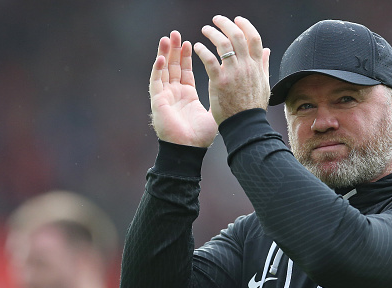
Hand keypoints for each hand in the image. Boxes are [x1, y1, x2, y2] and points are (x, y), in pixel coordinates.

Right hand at [149, 31, 217, 146]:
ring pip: (163, 70)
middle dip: (175, 50)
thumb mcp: (215, 112)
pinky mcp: (158, 101)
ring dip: (165, 54)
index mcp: (188, 96)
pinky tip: (161, 58)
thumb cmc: (201, 137)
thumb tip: (235, 87)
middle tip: (177, 34)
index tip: (190, 42)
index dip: (187, 57)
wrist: (189, 150)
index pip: (186, 71)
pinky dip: (158, 69)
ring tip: (167, 39)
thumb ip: (221, 97)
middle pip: (174, 67)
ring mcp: (166, 96)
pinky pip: (156, 82)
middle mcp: (175, 94)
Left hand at [193, 15, 270, 124]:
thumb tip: (267, 51)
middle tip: (217, 19)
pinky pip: (210, 59)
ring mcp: (233, 73)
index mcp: (256, 66)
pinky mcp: (220, 81)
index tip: (237, 20)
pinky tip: (197, 47)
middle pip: (237, 36)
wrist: (246, 125)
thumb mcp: (264, 84)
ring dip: (212, 33)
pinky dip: (203, 50)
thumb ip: (264, 65)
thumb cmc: (253, 107)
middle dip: (226, 23)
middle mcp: (246, 66)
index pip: (254, 38)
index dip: (245, 25)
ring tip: (205, 30)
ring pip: (223, 44)